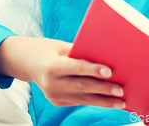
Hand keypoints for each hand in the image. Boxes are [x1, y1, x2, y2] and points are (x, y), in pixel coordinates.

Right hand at [0, 36, 124, 108]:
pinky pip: (78, 101)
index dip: (93, 70)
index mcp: (52, 66)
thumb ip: (79, 51)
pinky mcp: (56, 101)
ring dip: (103, 101)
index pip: (77, 68)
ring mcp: (53, 95)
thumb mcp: (61, 46)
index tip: (109, 72)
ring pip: (83, 99)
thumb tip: (103, 55)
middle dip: (104, 90)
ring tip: (120, 102)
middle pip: (82, 86)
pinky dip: (94, 101)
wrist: (27, 62)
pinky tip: (108, 101)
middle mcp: (52, 83)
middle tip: (121, 91)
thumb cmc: (48, 49)